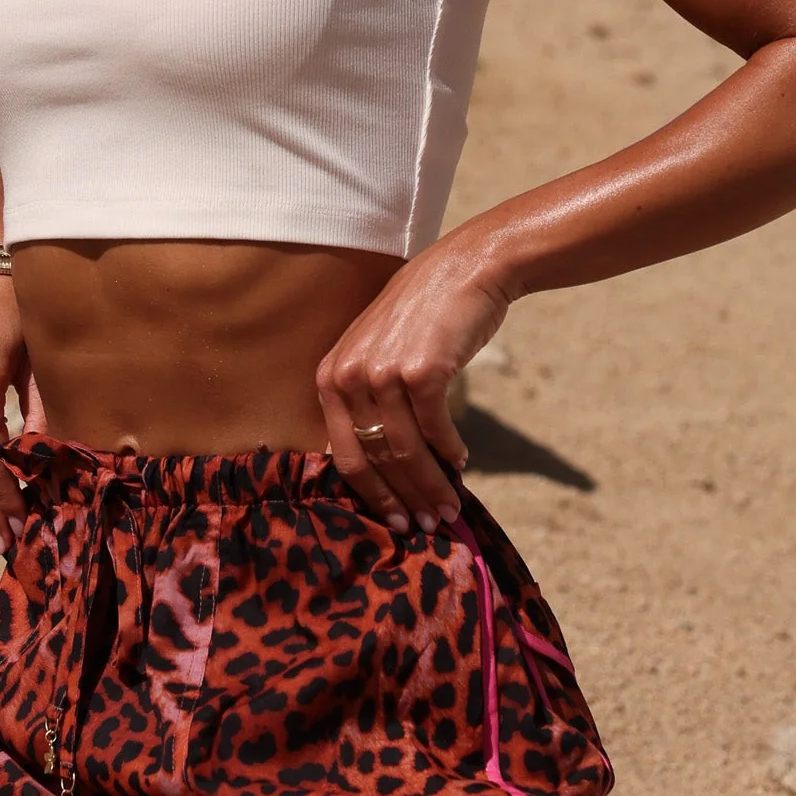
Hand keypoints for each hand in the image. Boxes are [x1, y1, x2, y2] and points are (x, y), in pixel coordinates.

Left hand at [315, 239, 512, 535]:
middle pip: (374, 460)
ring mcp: (382, 372)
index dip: (371, 495)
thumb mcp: (377, 353)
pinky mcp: (420, 371)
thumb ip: (370, 402)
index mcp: (330, 376)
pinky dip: (450, 452)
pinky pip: (435, 430)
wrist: (465, 269)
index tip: (395, 520)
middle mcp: (348, 375)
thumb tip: (389, 471)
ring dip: (432, 486)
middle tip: (429, 526)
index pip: (343, 455)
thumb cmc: (424, 317)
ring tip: (450, 507)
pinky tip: (462, 461)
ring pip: (405, 452)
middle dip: (403, 499)